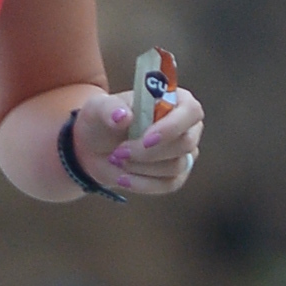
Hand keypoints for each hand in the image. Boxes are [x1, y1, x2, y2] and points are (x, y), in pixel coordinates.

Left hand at [82, 81, 203, 196]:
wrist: (95, 147)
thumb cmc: (104, 120)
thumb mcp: (99, 108)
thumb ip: (110, 108)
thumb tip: (123, 116)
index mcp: (175, 100)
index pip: (190, 111)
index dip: (172, 127)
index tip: (146, 139)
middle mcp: (186, 126)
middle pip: (186, 143)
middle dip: (150, 152)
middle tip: (119, 152)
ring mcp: (183, 153)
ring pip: (175, 166)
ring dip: (141, 166)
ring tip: (116, 159)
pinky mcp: (175, 176)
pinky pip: (168, 184)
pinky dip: (142, 183)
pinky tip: (122, 178)